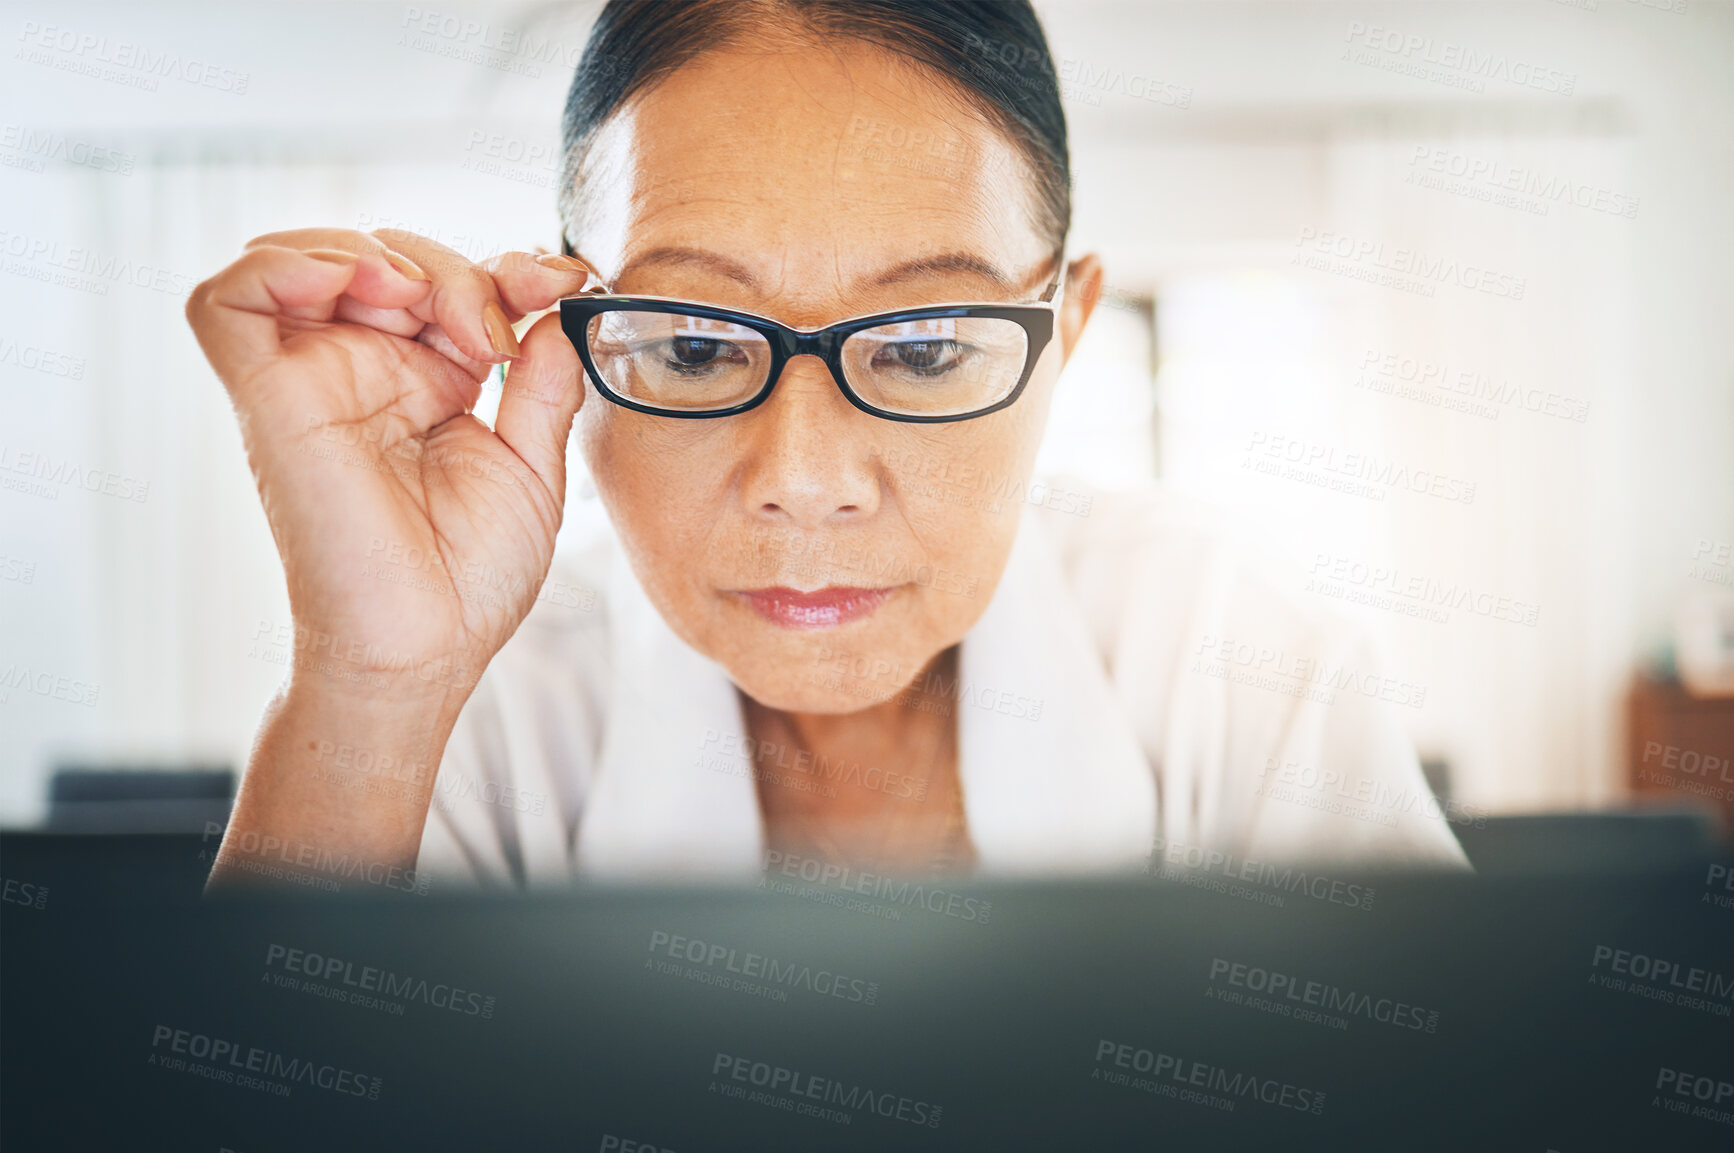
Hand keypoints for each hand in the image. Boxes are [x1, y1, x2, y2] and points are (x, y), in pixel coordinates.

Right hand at [186, 228, 591, 707]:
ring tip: (426, 305)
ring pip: (298, 257)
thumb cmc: (468, 581)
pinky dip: (282, 267)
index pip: (441, 283)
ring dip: (371, 253)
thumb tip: (555, 311)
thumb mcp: (532, 466)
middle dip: (451, 268)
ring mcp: (309, 383)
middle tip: (497, 329)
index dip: (501, 268)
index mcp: (422, 384)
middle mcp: (359, 374)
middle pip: (380, 256)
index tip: (557, 285)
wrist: (425, 649)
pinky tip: (357, 285)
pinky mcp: (268, 401)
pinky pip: (228, 303)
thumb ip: (544, 385)